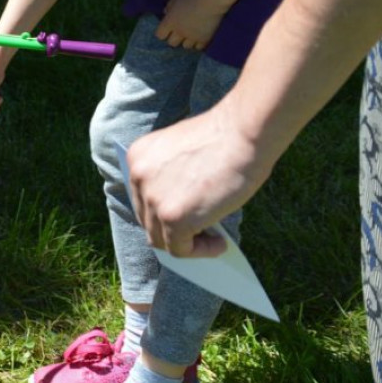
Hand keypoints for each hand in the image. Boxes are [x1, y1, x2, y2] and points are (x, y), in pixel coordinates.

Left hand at [126, 97, 274, 256]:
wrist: (244, 131)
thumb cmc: (225, 138)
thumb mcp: (183, 153)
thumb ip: (171, 177)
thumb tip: (180, 209)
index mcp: (137, 157)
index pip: (141, 197)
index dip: (161, 212)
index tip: (182, 219)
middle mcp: (137, 177)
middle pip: (148, 220)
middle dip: (171, 230)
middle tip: (198, 233)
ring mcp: (153, 199)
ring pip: (162, 239)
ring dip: (187, 243)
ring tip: (212, 240)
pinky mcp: (173, 218)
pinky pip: (181, 249)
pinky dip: (200, 252)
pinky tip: (220, 244)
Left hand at [156, 0, 226, 49]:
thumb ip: (170, 5)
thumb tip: (166, 12)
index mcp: (170, 21)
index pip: (160, 35)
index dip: (163, 32)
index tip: (168, 28)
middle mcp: (179, 32)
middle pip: (172, 43)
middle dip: (175, 38)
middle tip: (181, 31)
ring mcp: (192, 37)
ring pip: (186, 46)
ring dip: (187, 41)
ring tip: (192, 34)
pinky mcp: (205, 39)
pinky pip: (199, 47)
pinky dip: (199, 43)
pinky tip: (201, 36)